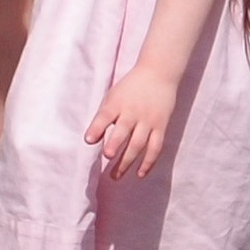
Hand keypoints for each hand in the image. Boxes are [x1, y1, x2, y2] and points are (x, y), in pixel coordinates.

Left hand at [86, 62, 181, 176]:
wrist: (159, 73)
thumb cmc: (131, 87)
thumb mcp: (114, 95)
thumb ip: (104, 116)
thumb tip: (91, 139)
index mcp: (118, 102)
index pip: (106, 115)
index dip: (97, 128)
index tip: (88, 140)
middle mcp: (134, 111)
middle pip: (124, 131)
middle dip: (115, 144)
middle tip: (107, 157)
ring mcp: (149, 120)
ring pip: (139, 143)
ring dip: (127, 161)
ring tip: (115, 176)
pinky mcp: (161, 126)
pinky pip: (155, 147)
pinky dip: (148, 162)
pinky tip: (139, 174)